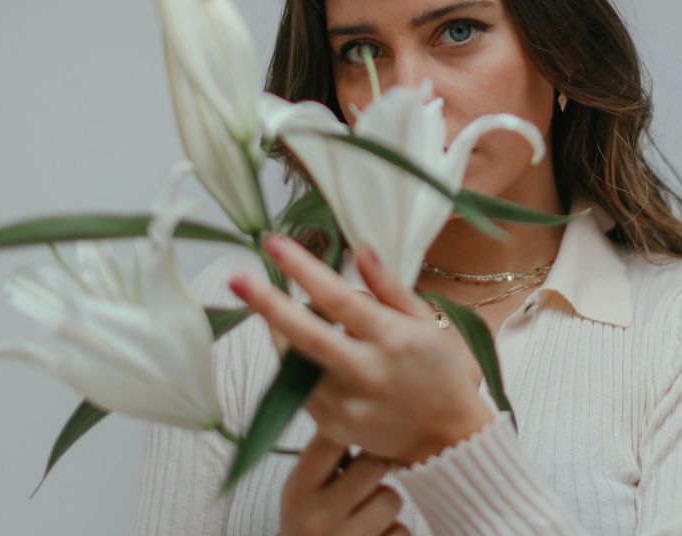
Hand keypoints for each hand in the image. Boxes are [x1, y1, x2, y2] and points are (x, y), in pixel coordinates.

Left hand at [228, 234, 493, 465]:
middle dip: (266, 305)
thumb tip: (360, 248)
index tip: (273, 243)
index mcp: (392, 339)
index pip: (338, 298)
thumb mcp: (424, 321)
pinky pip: (300, 387)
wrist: (447, 439)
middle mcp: (367, 373)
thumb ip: (389, 286)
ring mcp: (347, 405)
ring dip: (278, 332)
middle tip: (234, 279)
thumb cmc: (438, 368)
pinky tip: (303, 347)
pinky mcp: (333, 426)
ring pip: (294, 363)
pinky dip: (295, 362)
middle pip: (305, 336)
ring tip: (274, 308)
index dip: (302, 269)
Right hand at [279, 428, 408, 535]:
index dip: (354, 428)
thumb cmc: (307, 523)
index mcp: (297, 490)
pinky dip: (393, 531)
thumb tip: (359, 414)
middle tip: (369, 471)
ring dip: (384, 501)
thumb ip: (323, 458)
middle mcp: (318, 517)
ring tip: (366, 510)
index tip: (361, 429)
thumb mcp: (300, 491)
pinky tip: (374, 534)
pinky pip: (402, 530)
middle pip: (373, 464)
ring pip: (391, 497)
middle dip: (376, 466)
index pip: (334, 438)